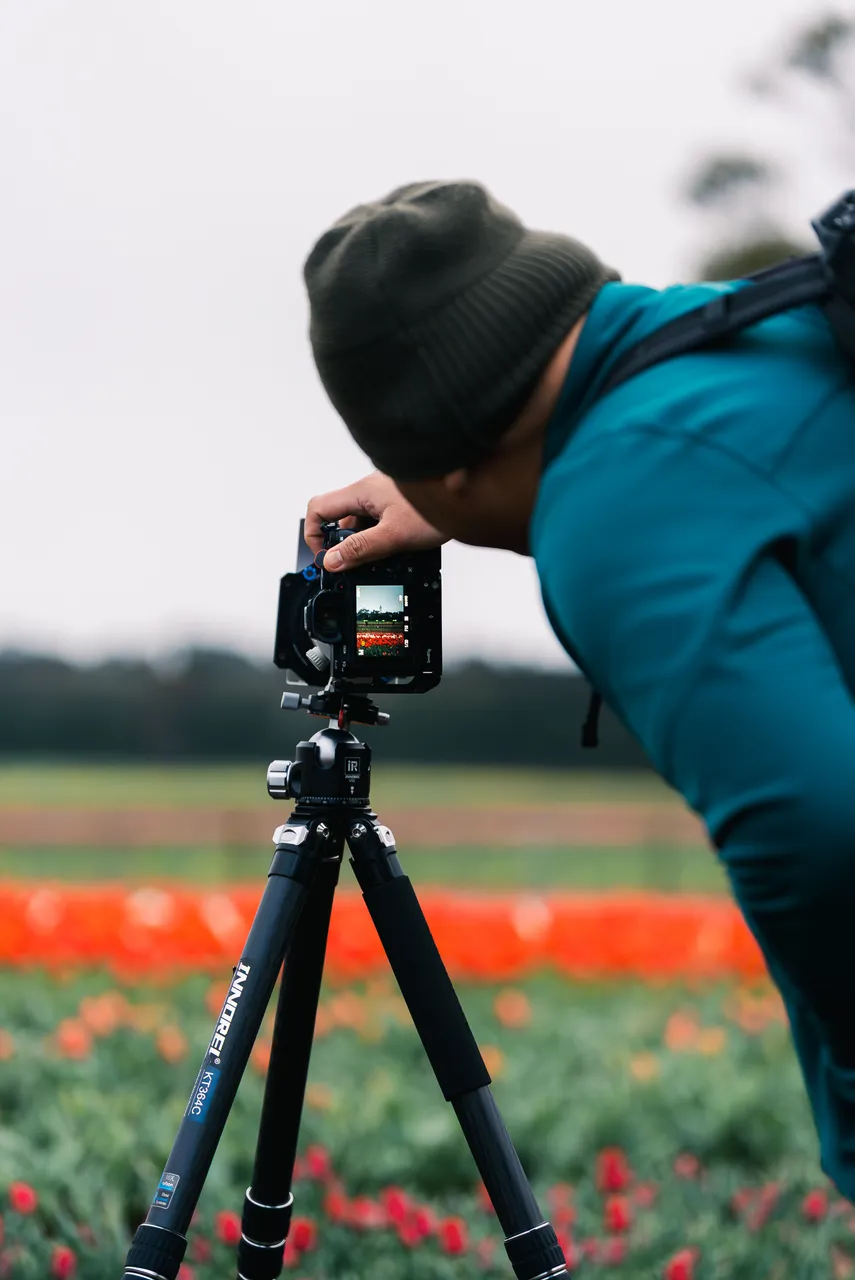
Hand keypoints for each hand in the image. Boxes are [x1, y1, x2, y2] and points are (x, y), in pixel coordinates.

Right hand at [305, 472, 447, 570]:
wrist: (470, 492)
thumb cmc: (437, 505)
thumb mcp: (394, 535)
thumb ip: (360, 549)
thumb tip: (331, 560)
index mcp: (361, 492)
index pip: (318, 509)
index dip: (314, 535)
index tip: (327, 557)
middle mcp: (369, 491)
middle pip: (340, 518)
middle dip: (345, 543)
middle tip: (359, 563)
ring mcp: (384, 496)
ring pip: (361, 521)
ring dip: (366, 541)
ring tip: (387, 555)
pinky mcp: (398, 503)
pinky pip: (378, 521)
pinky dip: (381, 536)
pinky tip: (399, 547)